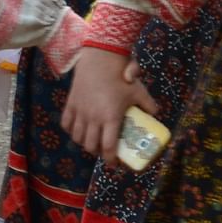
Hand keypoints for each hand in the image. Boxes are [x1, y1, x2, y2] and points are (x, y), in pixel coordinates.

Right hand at [59, 45, 158, 159]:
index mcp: (110, 118)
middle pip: (91, 146)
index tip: (115, 164)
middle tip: (104, 152)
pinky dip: (71, 131)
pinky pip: (66, 124)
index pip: (108, 148)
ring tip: (91, 142)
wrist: (98, 58)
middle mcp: (93, 118)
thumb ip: (149, 105)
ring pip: (77, 137)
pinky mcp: (71, 103)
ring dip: (84, 144)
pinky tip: (77, 131)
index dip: (111, 160)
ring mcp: (80, 111)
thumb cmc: (120, 75)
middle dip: (98, 153)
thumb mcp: (138, 91)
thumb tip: (155, 115)